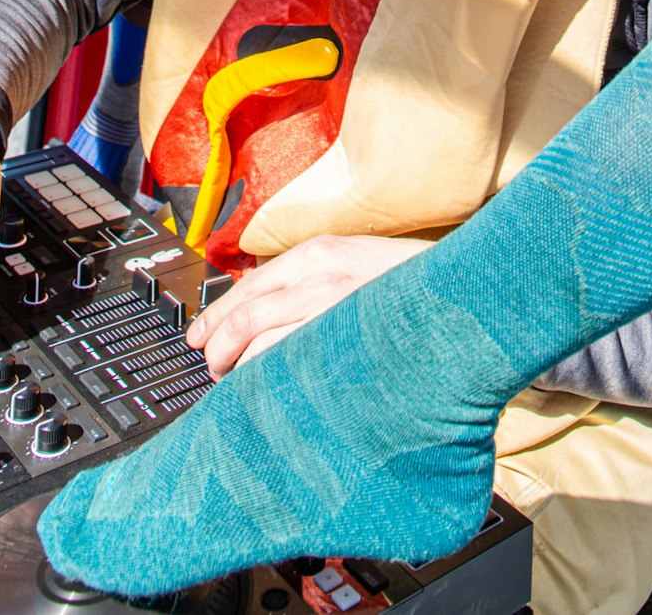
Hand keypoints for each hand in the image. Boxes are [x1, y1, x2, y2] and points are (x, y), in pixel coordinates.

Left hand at [185, 234, 429, 377]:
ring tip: (237, 387)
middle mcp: (320, 278)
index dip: (214, 317)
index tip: (197, 339)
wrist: (454, 292)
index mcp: (316, 254)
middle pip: (245, 317)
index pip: (246, 288)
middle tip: (212, 368)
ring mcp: (335, 312)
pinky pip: (297, 369)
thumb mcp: (348, 259)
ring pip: (264, 348)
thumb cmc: (401, 281)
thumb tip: (259, 307)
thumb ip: (306, 277)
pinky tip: (270, 397)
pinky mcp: (349, 345)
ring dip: (241, 372)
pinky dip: (274, 384)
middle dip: (218, 349)